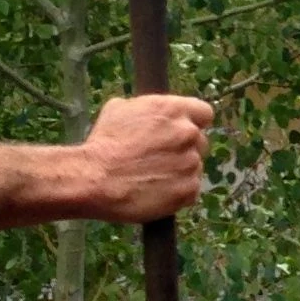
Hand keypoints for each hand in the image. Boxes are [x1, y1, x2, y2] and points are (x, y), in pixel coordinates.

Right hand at [76, 93, 214, 222]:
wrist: (94, 178)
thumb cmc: (103, 142)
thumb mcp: (120, 109)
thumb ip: (147, 108)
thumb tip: (152, 112)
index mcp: (174, 110)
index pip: (205, 113)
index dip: (194, 122)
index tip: (182, 131)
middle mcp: (188, 134)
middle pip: (200, 141)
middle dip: (185, 148)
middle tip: (162, 158)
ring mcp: (191, 163)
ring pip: (195, 166)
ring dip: (181, 170)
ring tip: (154, 177)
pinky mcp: (188, 190)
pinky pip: (191, 189)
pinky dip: (178, 192)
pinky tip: (158, 191)